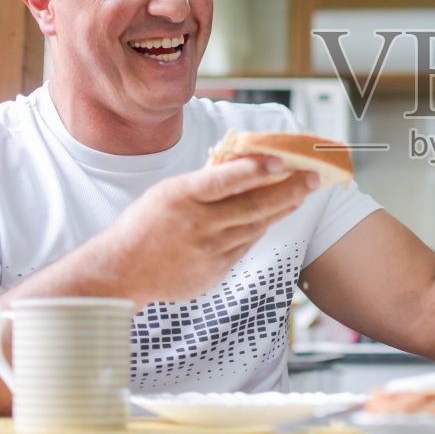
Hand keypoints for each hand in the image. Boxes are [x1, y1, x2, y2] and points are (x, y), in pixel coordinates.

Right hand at [103, 156, 316, 306]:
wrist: (122, 272)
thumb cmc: (144, 226)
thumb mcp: (167, 194)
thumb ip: (203, 183)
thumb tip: (239, 164)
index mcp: (181, 197)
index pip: (225, 180)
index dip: (256, 170)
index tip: (283, 161)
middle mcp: (198, 224)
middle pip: (253, 206)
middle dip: (289, 190)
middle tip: (312, 178)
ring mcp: (209, 251)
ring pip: (255, 226)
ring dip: (282, 209)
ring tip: (300, 194)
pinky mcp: (215, 271)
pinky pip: (245, 245)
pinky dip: (259, 229)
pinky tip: (271, 217)